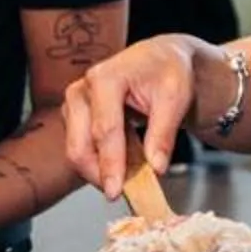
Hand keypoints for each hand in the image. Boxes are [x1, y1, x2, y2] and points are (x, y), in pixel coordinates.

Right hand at [60, 35, 204, 198]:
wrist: (160, 59)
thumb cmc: (167, 71)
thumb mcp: (176, 98)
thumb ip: (163, 133)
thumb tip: (156, 167)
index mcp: (106, 78)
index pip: (105, 130)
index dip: (110, 164)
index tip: (116, 191)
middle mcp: (82, 89)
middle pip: (80, 144)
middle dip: (99, 174)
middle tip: (122, 192)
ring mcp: (74, 103)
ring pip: (76, 150)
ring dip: (100, 170)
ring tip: (130, 173)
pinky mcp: (74, 116)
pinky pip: (80, 148)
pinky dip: (100, 162)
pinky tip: (122, 163)